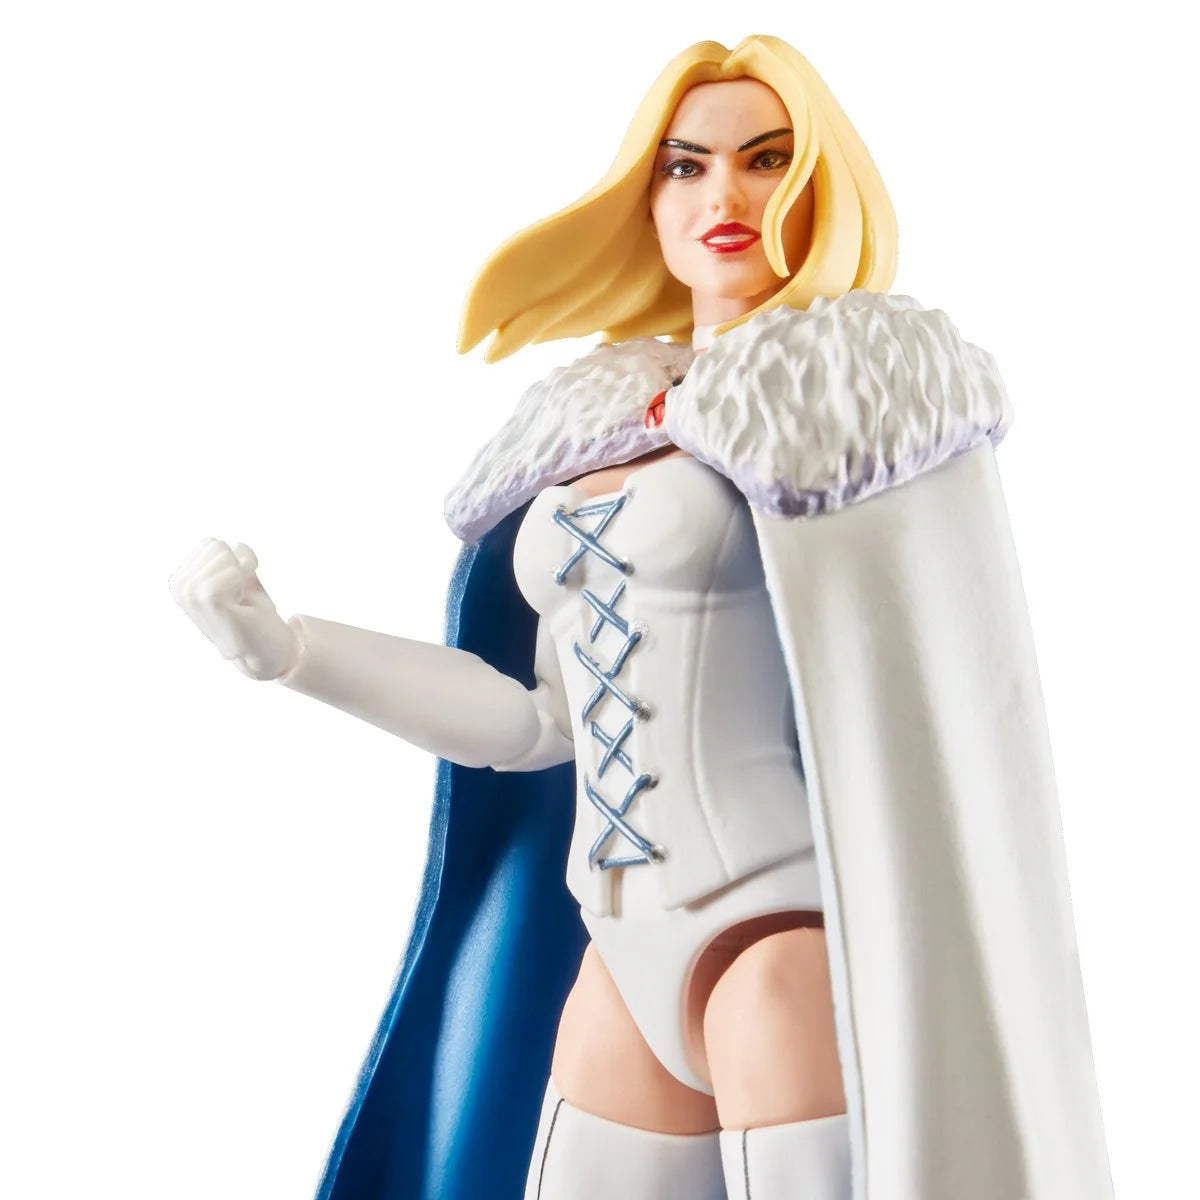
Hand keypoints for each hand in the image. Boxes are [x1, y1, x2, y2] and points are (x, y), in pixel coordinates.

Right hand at [170, 539, 300, 679]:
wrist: (262, 647)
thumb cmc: (252, 613)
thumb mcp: (243, 576)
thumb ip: (236, 555)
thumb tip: (236, 545)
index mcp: (181, 580)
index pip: (211, 544)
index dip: (235, 562)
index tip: (234, 589)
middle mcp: (179, 587)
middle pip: (217, 546)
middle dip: (238, 567)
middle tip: (238, 597)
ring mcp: (189, 594)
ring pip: (223, 554)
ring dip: (242, 576)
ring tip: (238, 602)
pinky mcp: (205, 600)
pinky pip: (232, 569)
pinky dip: (244, 582)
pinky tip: (238, 604)